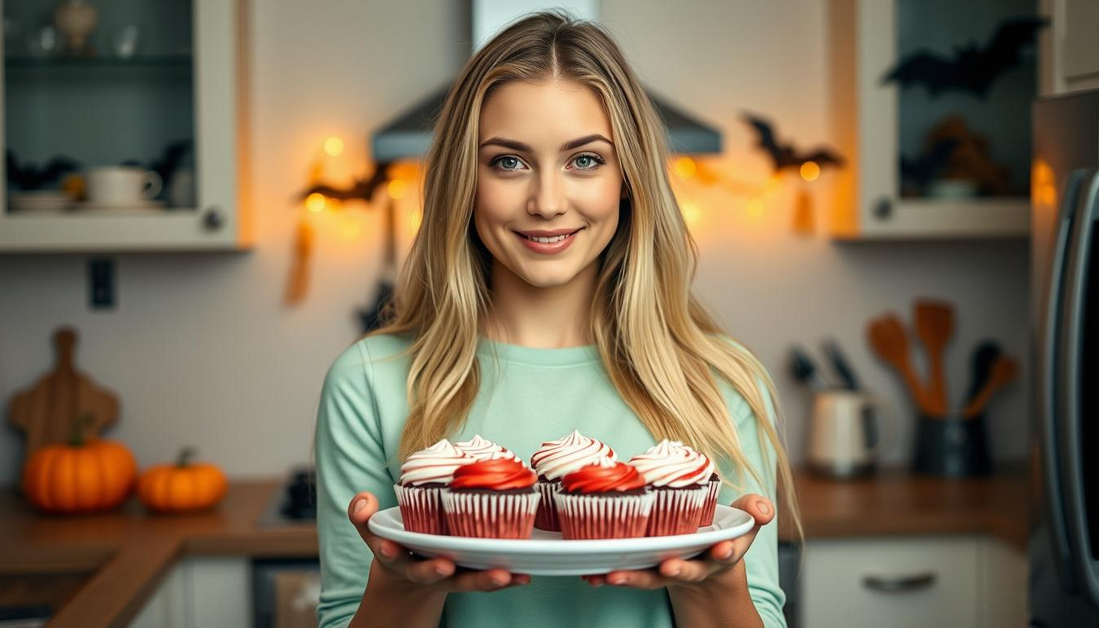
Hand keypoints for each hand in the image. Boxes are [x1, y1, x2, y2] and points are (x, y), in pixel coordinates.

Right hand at [348, 490, 531, 592]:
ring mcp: (447, 576)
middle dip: (435, 570)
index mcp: (397, 557)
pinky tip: (523, 575)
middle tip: (443, 565)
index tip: (389, 547)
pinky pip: (486, 581)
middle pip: (429, 573)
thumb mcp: (374, 531)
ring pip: (464, 580)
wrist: (409, 581)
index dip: (390, 550)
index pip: (391, 554)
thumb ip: (363, 515)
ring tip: (502, 574)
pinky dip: (505, 581)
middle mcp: (422, 569)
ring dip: (482, 579)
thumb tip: (363, 499)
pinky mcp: (468, 577)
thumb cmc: (397, 546)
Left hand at [581, 494, 773, 590]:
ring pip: (652, 578)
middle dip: (678, 570)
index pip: (725, 552)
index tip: (723, 550)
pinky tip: (591, 574)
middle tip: (668, 566)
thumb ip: (753, 512)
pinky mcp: (647, 571)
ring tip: (612, 576)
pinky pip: (629, 576)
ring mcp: (668, 571)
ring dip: (634, 578)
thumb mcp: (741, 522)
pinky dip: (610, 576)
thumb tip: (764, 509)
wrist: (703, 564)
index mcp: (719, 552)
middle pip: (686, 571)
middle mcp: (694, 565)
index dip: (724, 551)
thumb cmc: (719, 535)